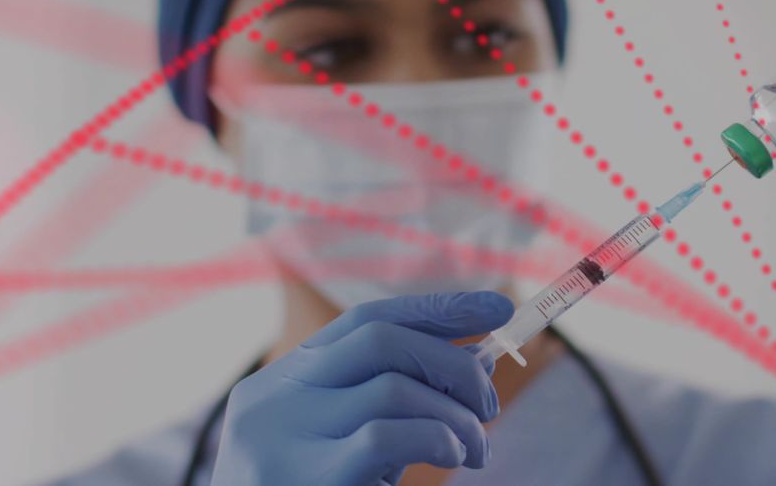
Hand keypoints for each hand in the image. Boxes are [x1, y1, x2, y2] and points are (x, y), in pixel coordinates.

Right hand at [210, 291, 513, 484]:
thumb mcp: (343, 440)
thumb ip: (393, 400)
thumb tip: (476, 363)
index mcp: (284, 379)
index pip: (366, 319)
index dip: (437, 308)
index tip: (499, 306)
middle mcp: (276, 397)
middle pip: (380, 338)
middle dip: (453, 361)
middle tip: (488, 404)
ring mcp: (284, 437)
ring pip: (393, 388)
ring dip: (455, 414)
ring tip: (476, 449)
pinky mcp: (304, 479)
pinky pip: (385, 435)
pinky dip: (436, 436)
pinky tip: (452, 454)